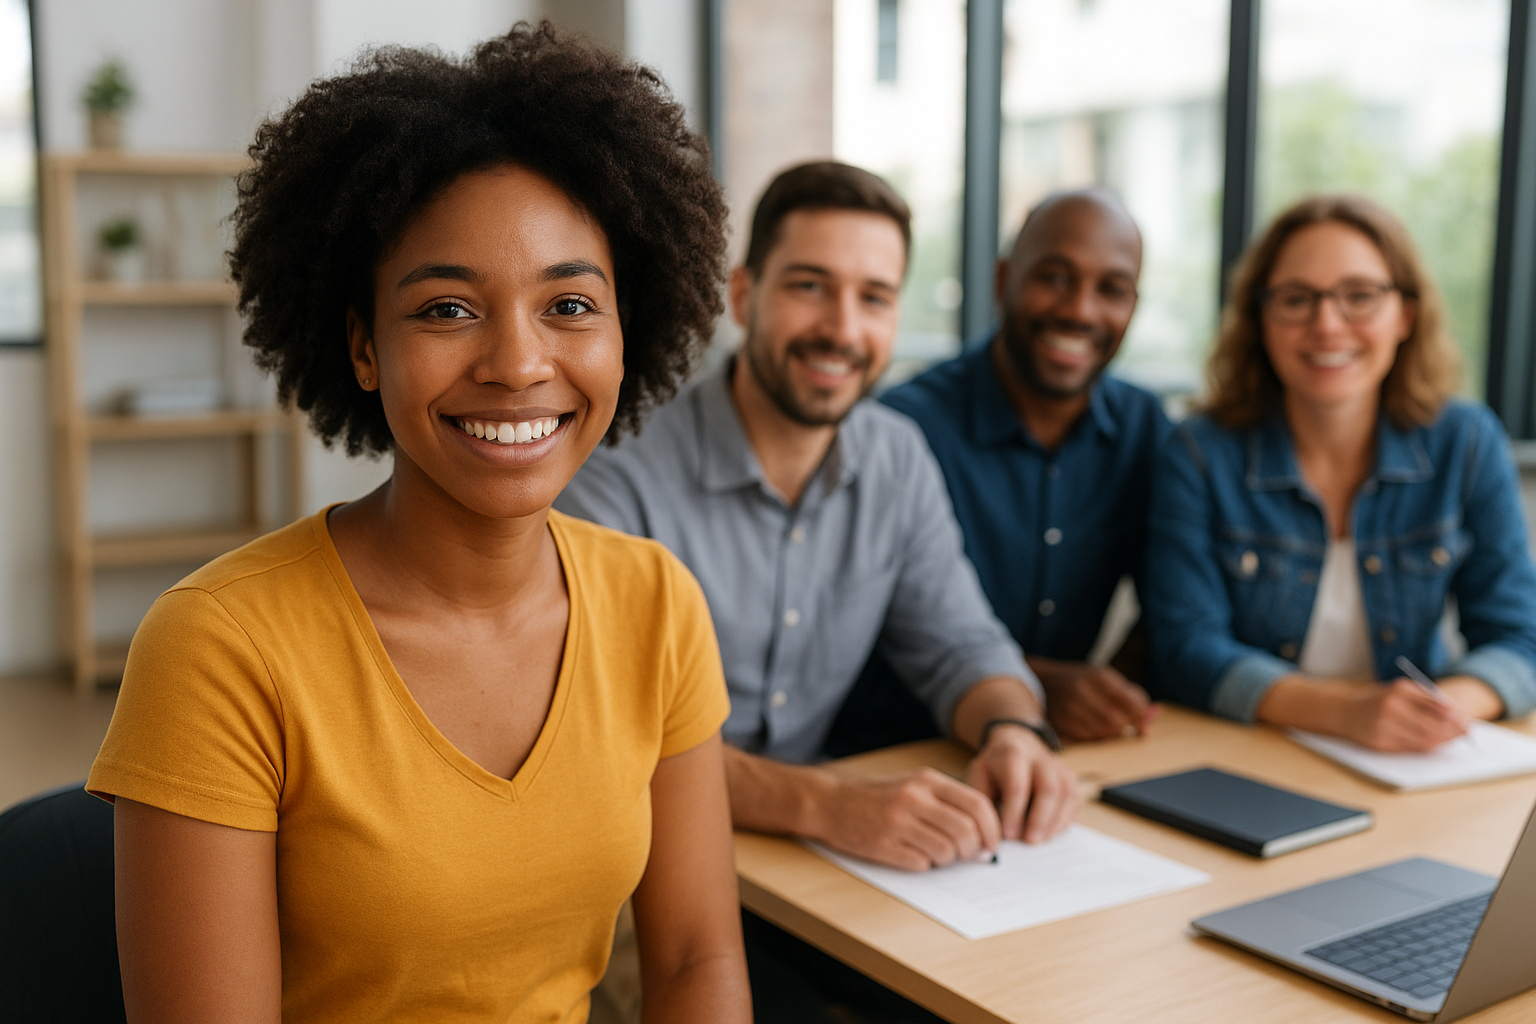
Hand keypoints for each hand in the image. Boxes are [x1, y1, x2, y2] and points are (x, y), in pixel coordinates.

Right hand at [811, 768, 1001, 870]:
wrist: (831, 802)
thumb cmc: (878, 796)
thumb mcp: (914, 784)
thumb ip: (946, 802)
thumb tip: (983, 831)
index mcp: (926, 780)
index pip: (977, 804)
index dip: (992, 828)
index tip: (991, 843)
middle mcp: (914, 798)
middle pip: (965, 831)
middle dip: (972, 850)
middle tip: (967, 855)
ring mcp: (897, 822)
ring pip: (946, 851)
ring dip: (948, 860)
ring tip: (936, 854)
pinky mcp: (882, 845)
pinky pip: (921, 864)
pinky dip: (925, 865)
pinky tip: (915, 855)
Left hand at [965, 724, 1080, 843]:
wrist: (1017, 741)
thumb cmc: (996, 765)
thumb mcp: (979, 774)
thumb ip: (982, 799)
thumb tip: (987, 830)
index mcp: (1014, 754)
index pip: (1017, 786)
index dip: (1014, 814)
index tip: (1008, 835)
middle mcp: (1040, 758)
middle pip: (1049, 789)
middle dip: (1039, 820)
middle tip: (1029, 842)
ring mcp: (1059, 767)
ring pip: (1066, 795)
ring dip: (1055, 822)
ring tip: (1040, 840)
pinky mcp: (1070, 778)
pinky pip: (1075, 800)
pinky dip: (1066, 820)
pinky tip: (1052, 832)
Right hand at [1032, 658, 1154, 741]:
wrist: (1044, 681)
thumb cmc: (1083, 680)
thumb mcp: (1107, 678)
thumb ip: (1132, 695)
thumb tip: (1153, 716)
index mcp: (1099, 677)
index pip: (1132, 704)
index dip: (1141, 717)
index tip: (1143, 720)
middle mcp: (1083, 692)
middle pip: (1117, 723)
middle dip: (1126, 728)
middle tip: (1127, 726)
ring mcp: (1069, 709)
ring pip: (1102, 734)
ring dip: (1111, 734)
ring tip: (1107, 724)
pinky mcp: (1059, 724)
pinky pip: (1087, 740)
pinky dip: (1094, 737)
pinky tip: (1092, 728)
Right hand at [1335, 678, 1469, 751]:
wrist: (1343, 711)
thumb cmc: (1378, 701)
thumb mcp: (1400, 692)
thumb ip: (1426, 700)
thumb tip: (1458, 716)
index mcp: (1400, 689)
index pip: (1438, 706)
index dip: (1457, 716)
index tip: (1468, 722)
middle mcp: (1392, 706)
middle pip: (1435, 725)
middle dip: (1453, 731)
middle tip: (1465, 733)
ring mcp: (1385, 726)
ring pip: (1426, 740)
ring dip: (1442, 741)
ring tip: (1450, 738)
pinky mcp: (1381, 742)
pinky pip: (1413, 748)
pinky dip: (1427, 747)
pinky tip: (1432, 743)